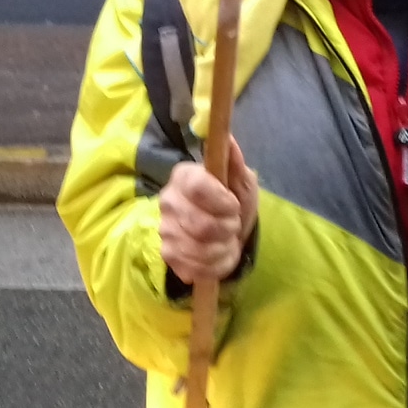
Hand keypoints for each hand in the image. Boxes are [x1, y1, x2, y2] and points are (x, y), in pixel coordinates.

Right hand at [159, 139, 259, 285]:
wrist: (225, 233)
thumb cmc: (233, 202)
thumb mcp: (241, 181)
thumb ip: (235, 163)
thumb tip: (228, 139)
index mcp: (184, 176)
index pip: (197, 188)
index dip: (221, 201)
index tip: (233, 205)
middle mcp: (168, 201)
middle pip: (201, 225)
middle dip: (228, 228)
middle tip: (233, 224)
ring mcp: (165, 230)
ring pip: (200, 250)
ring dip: (224, 248)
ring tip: (226, 239)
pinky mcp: (168, 255)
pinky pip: (196, 268)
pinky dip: (216, 265)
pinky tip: (216, 253)